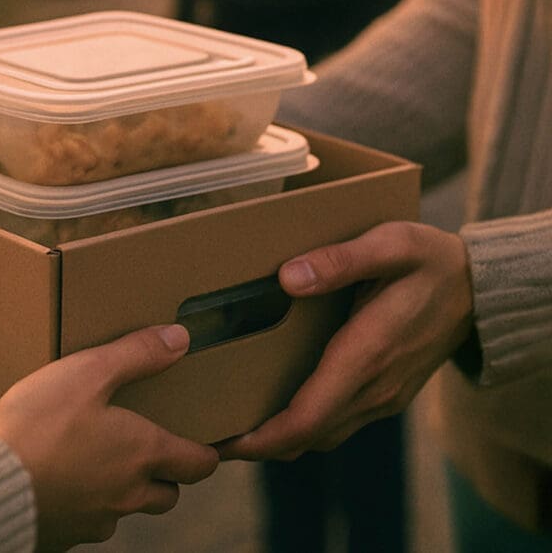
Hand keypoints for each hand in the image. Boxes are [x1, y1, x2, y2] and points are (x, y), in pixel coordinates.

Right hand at [0, 324, 219, 550]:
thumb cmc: (39, 427)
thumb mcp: (86, 373)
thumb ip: (135, 354)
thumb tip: (179, 339)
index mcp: (144, 453)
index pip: (201, 464)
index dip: (206, 453)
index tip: (203, 445)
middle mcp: (129, 494)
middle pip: (169, 494)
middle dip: (166, 475)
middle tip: (147, 449)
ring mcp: (97, 520)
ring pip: (127, 510)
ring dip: (124, 490)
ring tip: (98, 462)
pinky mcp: (66, 535)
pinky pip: (88, 522)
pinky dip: (84, 504)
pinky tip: (61, 482)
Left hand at [216, 221, 473, 461]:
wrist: (481, 288)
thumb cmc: (430, 260)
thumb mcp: (391, 244)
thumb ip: (341, 260)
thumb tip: (287, 278)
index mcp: (367, 355)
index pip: (308, 416)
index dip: (264, 437)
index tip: (224, 441)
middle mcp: (374, 388)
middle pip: (308, 436)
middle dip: (258, 444)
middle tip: (208, 437)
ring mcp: (382, 397)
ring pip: (322, 435)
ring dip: (279, 440)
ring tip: (232, 426)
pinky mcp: (385, 394)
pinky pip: (337, 424)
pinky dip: (302, 427)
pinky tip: (274, 410)